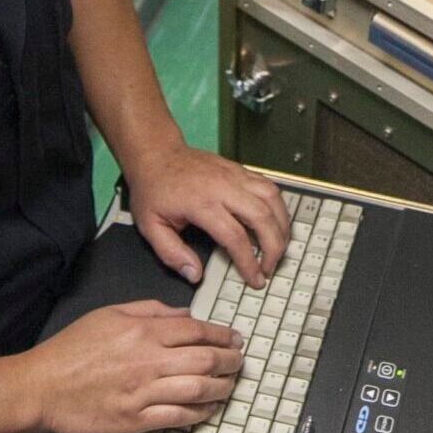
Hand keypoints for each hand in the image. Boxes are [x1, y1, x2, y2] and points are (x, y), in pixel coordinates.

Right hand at [17, 300, 241, 432]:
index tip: (235, 339)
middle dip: (232, 361)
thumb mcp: (108, 315)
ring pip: (199, 389)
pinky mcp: (136, 420)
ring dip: (223, 387)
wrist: (40, 388)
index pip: (197, 330)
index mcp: (142, 333)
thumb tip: (184, 314)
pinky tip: (209, 408)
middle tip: (240, 362)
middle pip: (207, 359)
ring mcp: (144, 393)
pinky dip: (201, 413)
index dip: (223, 335)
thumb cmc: (69, 351)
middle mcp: (148, 362)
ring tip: (230, 385)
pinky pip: (180, 418)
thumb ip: (149, 310)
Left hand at [125, 140, 290, 285]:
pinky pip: (270, 186)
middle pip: (262, 217)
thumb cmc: (154, 188)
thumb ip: (172, 254)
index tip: (254, 278)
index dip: (249, 262)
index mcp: (201, 203)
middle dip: (274, 246)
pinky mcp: (241, 170)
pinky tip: (276, 222)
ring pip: (272, 199)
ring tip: (280, 246)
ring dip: (282, 225)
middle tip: (271, 266)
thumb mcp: (151, 226)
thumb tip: (194, 274)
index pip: (235, 237)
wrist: (156, 153)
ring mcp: (235, 175)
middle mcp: (223, 187)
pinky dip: (278, 206)